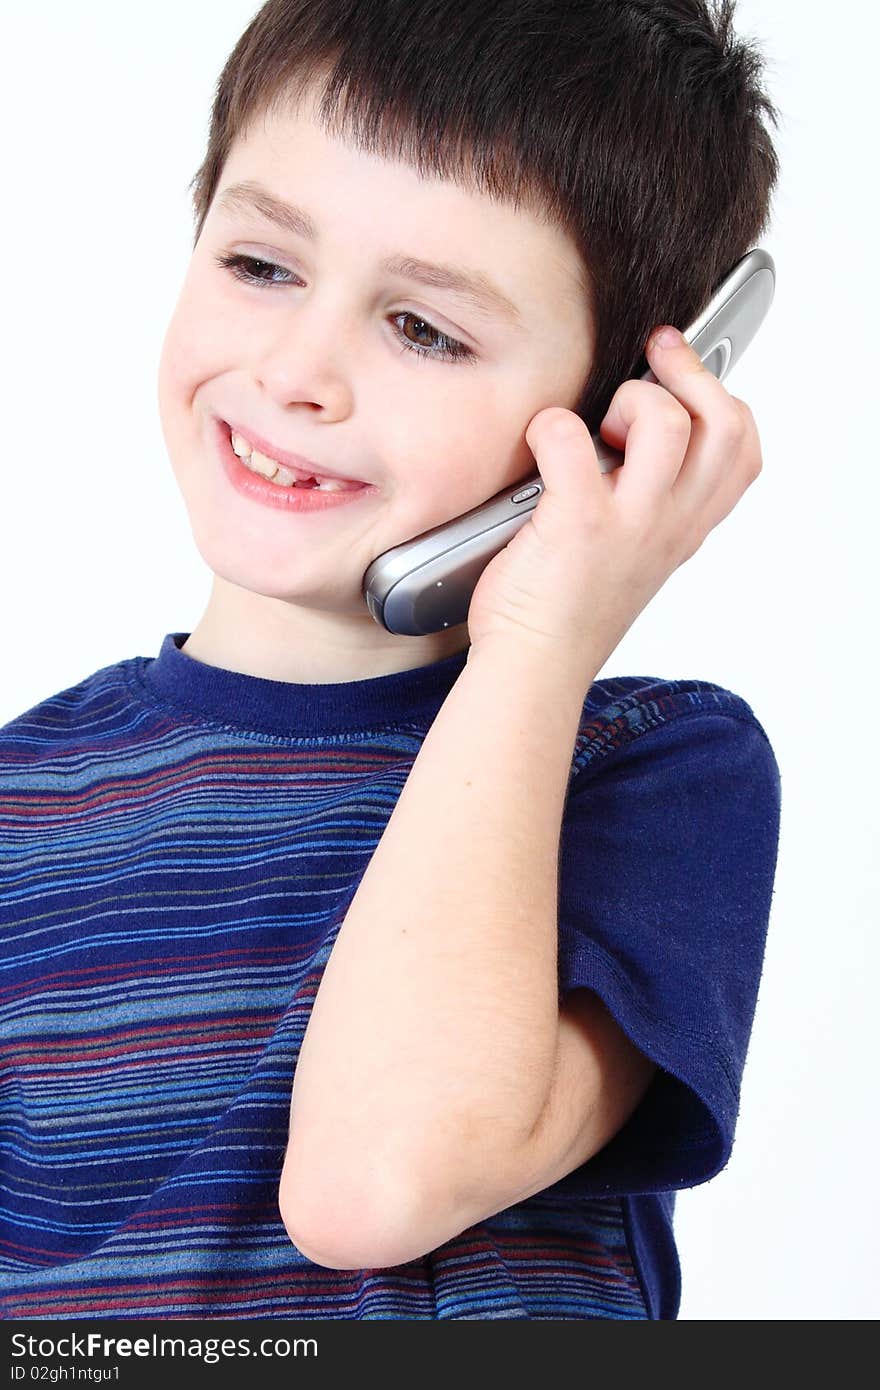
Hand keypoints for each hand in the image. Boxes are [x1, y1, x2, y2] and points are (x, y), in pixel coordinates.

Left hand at [465, 325, 763, 685]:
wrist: (534, 670)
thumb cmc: (567, 612)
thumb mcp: (632, 554)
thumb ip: (647, 504)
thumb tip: (631, 438)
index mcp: (684, 528)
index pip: (743, 450)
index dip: (719, 398)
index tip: (682, 373)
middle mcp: (668, 524)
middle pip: (725, 423)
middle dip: (687, 375)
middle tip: (651, 360)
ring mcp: (629, 524)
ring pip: (666, 421)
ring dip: (630, 399)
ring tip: (598, 426)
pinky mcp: (578, 525)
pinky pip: (570, 438)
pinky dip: (549, 425)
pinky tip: (538, 442)